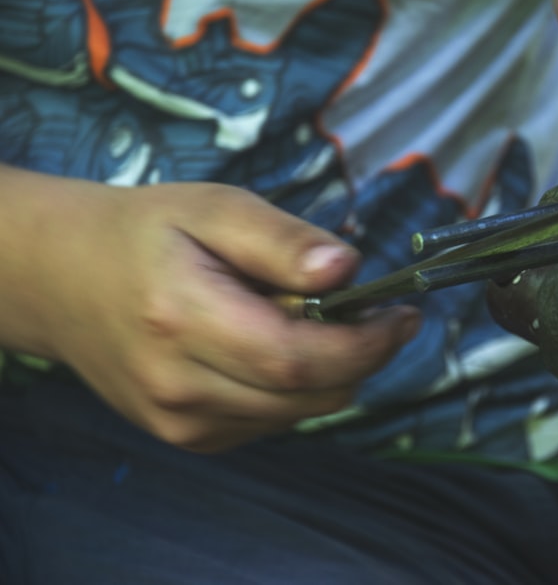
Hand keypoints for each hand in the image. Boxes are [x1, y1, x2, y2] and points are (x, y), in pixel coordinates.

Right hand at [37, 181, 419, 451]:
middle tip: (372, 312)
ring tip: (308, 320)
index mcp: (183, 320)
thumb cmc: (146, 233)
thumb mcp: (216, 209)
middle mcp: (179, 387)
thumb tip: (347, 270)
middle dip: (359, 357)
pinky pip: (271, 422)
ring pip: (298, 414)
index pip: (299, 359)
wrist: (65, 279)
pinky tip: (271, 347)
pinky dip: (293, 389)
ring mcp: (179, 422)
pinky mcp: (187, 437)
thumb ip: (283, 241)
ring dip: (328, 373)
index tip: (404, 314)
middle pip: (308, 396)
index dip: (366, 345)